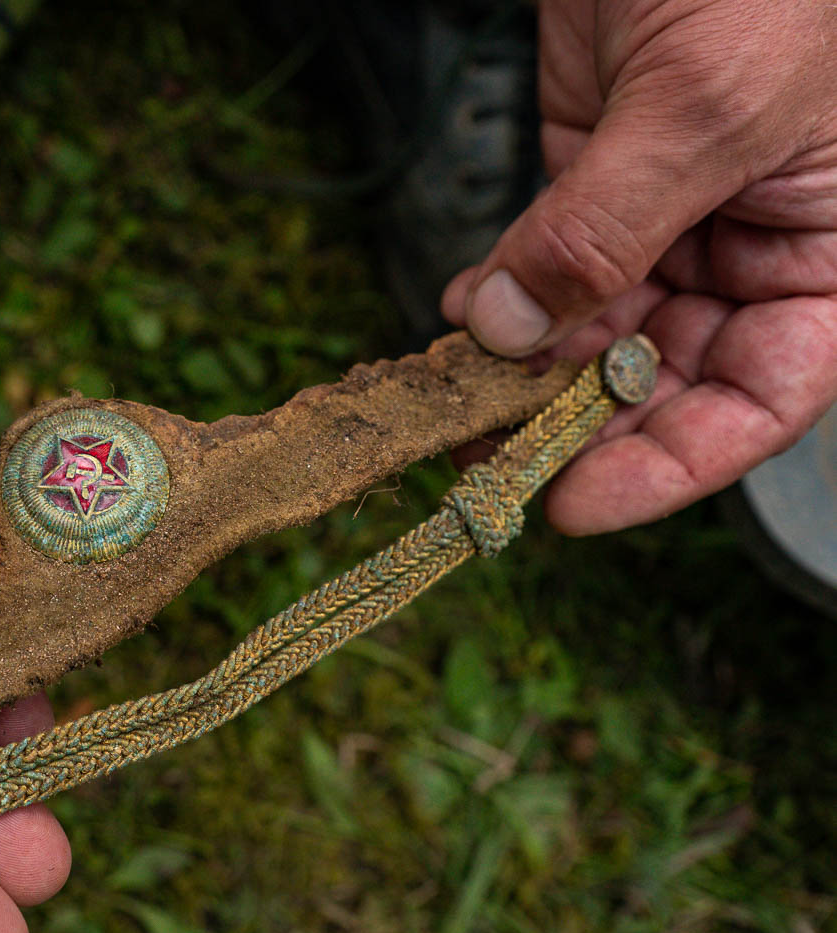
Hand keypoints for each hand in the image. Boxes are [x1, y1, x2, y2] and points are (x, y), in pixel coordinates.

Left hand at [443, 0, 836, 533]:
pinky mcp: (589, 179)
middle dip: (572, 421)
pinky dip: (496, 299)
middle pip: (661, 377)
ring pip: (589, 331)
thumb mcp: (707, 107)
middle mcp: (750, 249)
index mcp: (827, 255)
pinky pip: (541, 266)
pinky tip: (458, 318)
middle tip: (482, 457)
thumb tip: (509, 335)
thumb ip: (608, 229)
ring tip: (454, 392)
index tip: (570, 503)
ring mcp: (665, 217)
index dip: (672, 464)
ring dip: (520, 367)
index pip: (761, 397)